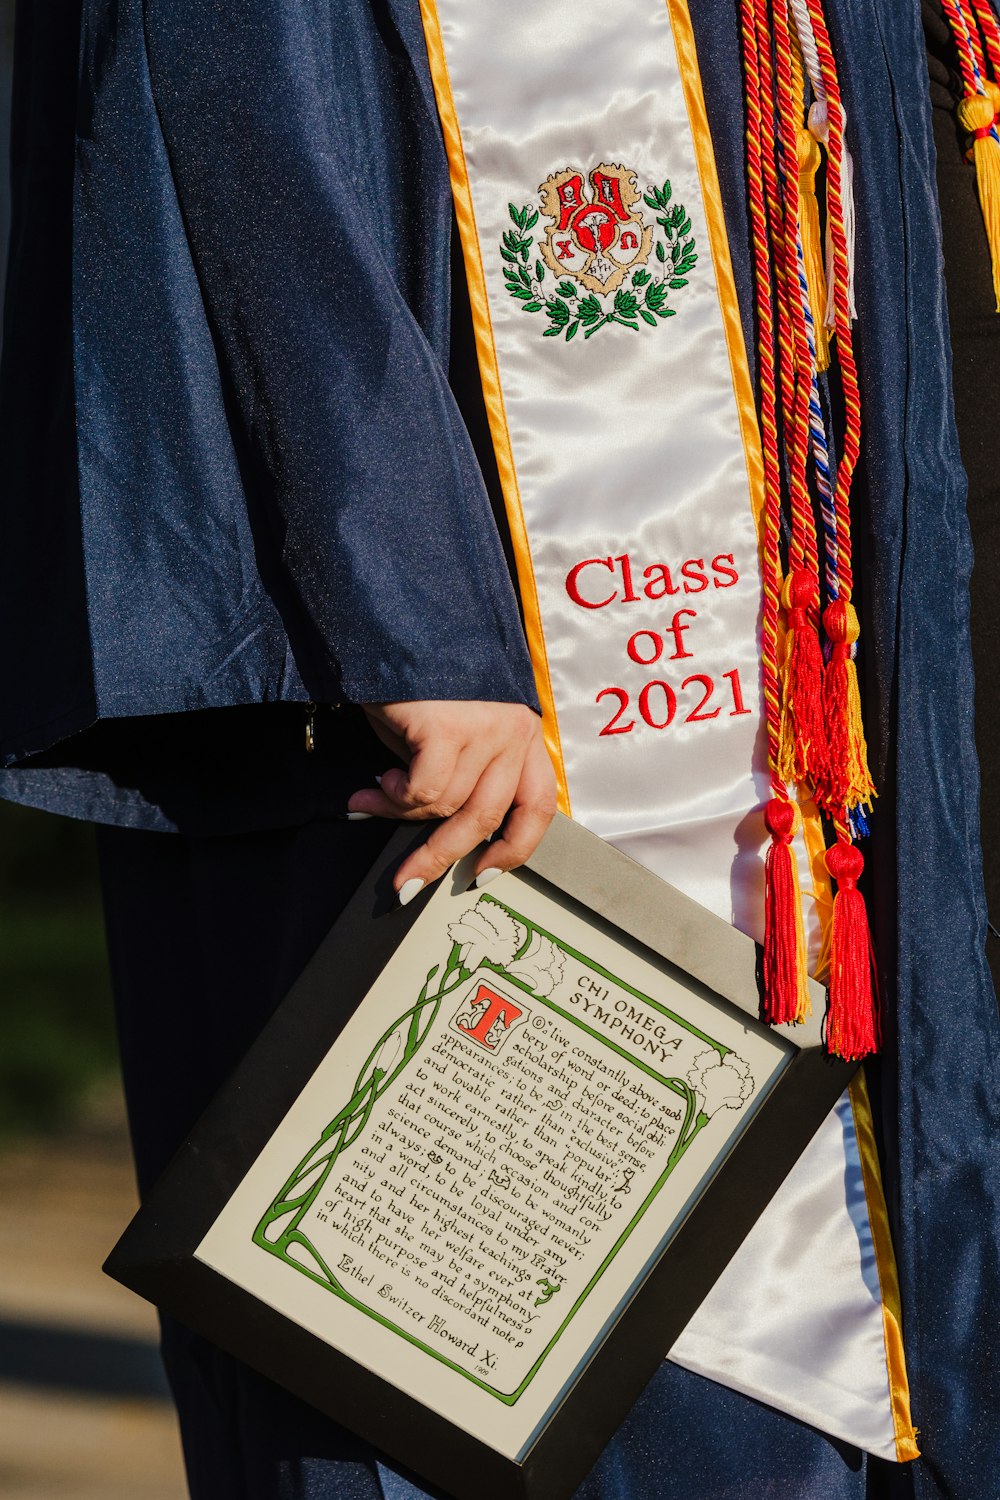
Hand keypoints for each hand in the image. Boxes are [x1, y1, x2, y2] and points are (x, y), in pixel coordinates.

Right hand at [347, 701, 556, 900]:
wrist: (387, 628)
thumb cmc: (415, 683)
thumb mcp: (448, 734)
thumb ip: (457, 777)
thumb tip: (435, 833)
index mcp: (522, 734)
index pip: (538, 806)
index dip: (514, 848)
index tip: (483, 874)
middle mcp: (515, 731)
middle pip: (488, 817)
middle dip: (442, 857)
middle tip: (408, 882)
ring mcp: (487, 728)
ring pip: (447, 805)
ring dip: (400, 813)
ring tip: (373, 797)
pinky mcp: (451, 727)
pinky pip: (424, 791)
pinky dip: (395, 796)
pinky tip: (380, 780)